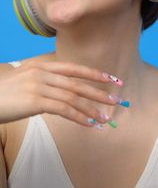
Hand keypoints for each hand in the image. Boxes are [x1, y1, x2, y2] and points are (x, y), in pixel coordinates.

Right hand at [0, 60, 123, 126]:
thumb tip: (65, 88)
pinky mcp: (35, 101)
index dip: (94, 74)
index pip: (74, 68)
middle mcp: (43, 72)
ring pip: (73, 97)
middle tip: (116, 98)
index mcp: (43, 64)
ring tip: (106, 117)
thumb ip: (46, 78)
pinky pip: (63, 109)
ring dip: (92, 108)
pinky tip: (90, 123)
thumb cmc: (6, 90)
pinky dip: (79, 116)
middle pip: (77, 83)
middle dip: (99, 91)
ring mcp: (39, 86)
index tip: (111, 79)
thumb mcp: (27, 77)